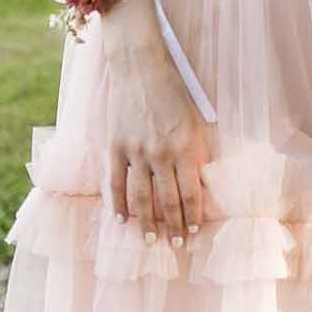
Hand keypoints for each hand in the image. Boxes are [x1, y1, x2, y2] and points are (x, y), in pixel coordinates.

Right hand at [103, 36, 213, 245]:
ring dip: (146, 223)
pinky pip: (115, 183)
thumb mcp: (193, 120)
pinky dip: (118, 204)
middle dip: (174, 227)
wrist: (139, 66)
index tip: (195, 231)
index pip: (190, 192)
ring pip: (141, 198)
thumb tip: (196, 182)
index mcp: (185, 147)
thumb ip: (195, 152)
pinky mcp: (115, 147)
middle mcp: (160, 154)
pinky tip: (121, 219)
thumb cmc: (173, 91)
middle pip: (167, 201)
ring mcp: (135, 152)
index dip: (193, 216)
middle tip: (177, 245)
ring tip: (150, 240)